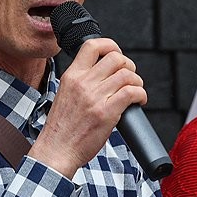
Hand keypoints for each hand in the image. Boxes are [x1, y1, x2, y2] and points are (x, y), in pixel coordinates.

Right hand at [30, 36, 145, 178]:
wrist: (56, 151)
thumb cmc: (61, 129)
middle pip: (116, 58)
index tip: (117, 54)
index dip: (110, 45)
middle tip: (129, 78)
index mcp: (71, 76)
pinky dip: (141, 94)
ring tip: (135, 92)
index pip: (92, 45)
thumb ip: (81, 83)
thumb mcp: (64, 95)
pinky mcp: (106, 113)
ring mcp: (95, 97)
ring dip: (137, 82)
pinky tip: (138, 101)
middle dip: (129, 65)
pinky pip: (132, 92)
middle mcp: (83, 83)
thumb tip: (103, 75)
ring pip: (127, 74)